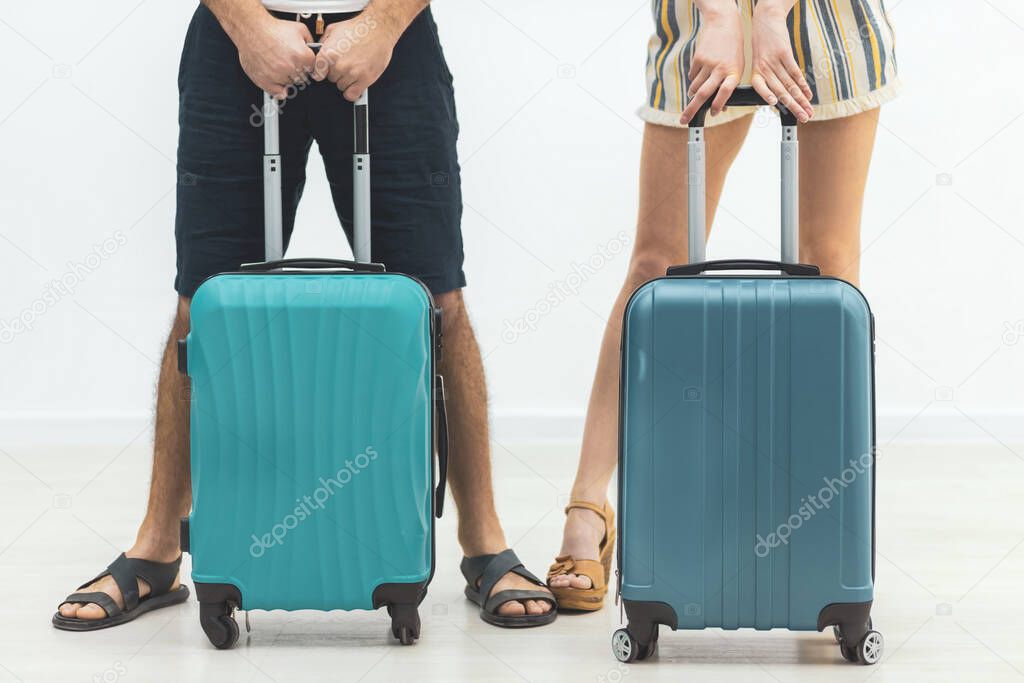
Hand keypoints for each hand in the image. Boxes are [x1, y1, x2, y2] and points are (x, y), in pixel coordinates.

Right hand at [235, 16, 315, 97]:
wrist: (251, 29)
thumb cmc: (272, 29)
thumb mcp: (299, 29)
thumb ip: (311, 42)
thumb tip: (314, 50)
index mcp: (303, 57)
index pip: (312, 69)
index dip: (306, 64)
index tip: (300, 61)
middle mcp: (292, 68)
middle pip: (302, 78)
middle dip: (297, 71)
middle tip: (288, 61)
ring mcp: (279, 76)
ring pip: (290, 85)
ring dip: (287, 78)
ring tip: (279, 65)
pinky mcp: (267, 81)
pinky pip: (278, 94)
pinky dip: (279, 90)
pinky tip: (277, 80)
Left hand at [313, 11, 399, 100]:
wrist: (379, 29)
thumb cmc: (359, 28)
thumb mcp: (333, 29)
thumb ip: (323, 43)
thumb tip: (319, 51)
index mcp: (328, 54)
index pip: (317, 74)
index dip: (322, 72)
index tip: (325, 72)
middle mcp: (339, 65)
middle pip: (331, 79)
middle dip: (337, 73)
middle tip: (346, 63)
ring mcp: (352, 73)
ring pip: (342, 87)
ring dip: (347, 80)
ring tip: (354, 69)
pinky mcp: (364, 79)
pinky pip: (352, 95)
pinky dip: (353, 92)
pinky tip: (356, 84)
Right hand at [680, 2, 743, 123]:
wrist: (724, 25)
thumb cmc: (733, 51)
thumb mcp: (737, 68)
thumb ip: (728, 87)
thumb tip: (719, 109)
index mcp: (733, 73)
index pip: (725, 92)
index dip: (719, 104)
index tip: (712, 113)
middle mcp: (720, 69)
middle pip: (703, 93)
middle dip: (692, 109)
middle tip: (683, 120)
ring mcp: (708, 64)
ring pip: (695, 86)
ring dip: (693, 93)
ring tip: (694, 93)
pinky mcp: (698, 59)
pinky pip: (692, 76)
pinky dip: (694, 79)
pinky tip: (700, 72)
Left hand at [750, 3, 812, 121]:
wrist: (766, 18)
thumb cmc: (763, 43)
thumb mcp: (760, 60)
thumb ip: (768, 76)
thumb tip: (780, 94)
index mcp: (756, 72)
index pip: (761, 89)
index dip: (768, 97)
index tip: (775, 106)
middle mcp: (764, 68)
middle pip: (780, 91)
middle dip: (792, 107)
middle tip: (802, 118)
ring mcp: (774, 60)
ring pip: (789, 85)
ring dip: (801, 100)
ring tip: (808, 111)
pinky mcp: (785, 53)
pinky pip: (795, 72)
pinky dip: (803, 84)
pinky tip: (808, 94)